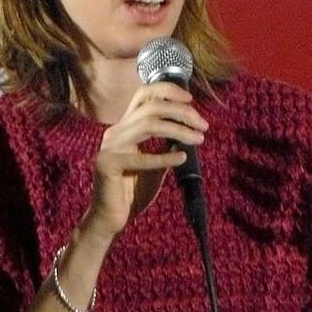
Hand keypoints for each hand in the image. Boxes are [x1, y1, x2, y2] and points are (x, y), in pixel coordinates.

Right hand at [84, 82, 208, 241]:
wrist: (111, 220)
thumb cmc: (132, 193)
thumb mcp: (154, 166)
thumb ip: (165, 148)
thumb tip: (187, 134)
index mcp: (124, 127)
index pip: (144, 95)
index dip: (168, 91)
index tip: (191, 99)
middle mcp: (116, 131)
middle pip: (151, 107)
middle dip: (182, 112)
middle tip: (204, 125)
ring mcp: (110, 146)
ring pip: (148, 124)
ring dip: (179, 129)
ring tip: (199, 138)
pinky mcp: (107, 164)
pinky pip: (141, 157)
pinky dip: (164, 156)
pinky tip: (181, 158)